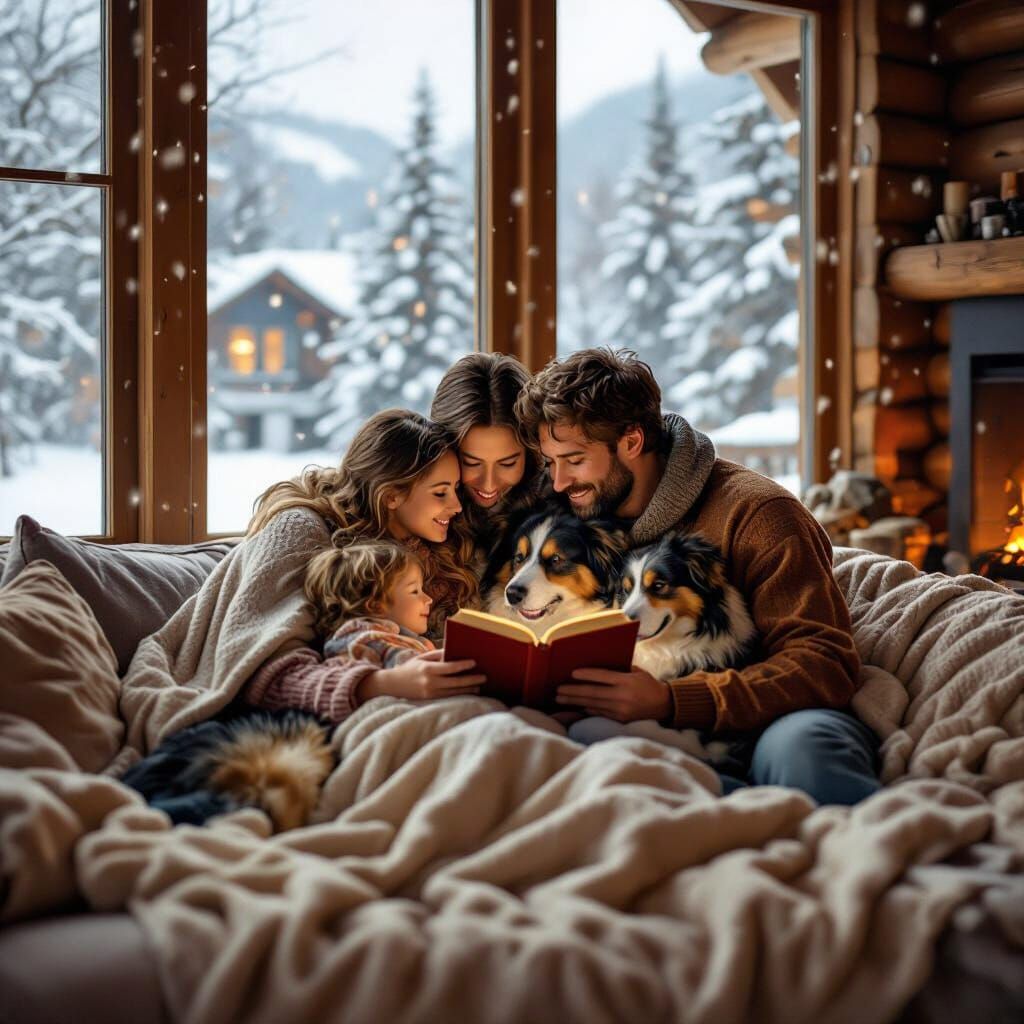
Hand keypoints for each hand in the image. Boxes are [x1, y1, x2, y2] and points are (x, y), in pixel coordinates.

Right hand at [360, 648, 486, 701]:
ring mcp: (430, 694)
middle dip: (471, 680)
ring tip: (479, 686)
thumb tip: (454, 652)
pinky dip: (459, 695)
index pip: (449, 667)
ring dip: (468, 689)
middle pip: (455, 682)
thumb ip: (438, 655)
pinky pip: (448, 698)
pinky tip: (468, 692)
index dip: (463, 665)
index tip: (474, 663)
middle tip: (484, 677)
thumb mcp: (422, 658)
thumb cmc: (410, 668)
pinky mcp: (430, 701)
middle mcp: (429, 683)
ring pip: (454, 692)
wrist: (392, 685)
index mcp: (427, 669)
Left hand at [556, 664, 670, 722]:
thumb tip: (598, 668)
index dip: (586, 675)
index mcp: (627, 681)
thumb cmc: (648, 684)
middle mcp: (623, 696)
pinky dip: (587, 708)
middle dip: (573, 692)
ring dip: (575, 701)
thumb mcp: (637, 672)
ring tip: (561, 699)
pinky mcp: (620, 720)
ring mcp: (621, 710)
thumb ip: (620, 670)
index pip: (603, 677)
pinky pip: (599, 713)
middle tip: (558, 690)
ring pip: (593, 704)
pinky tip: (576, 705)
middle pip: (593, 693)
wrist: (665, 705)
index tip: (572, 673)